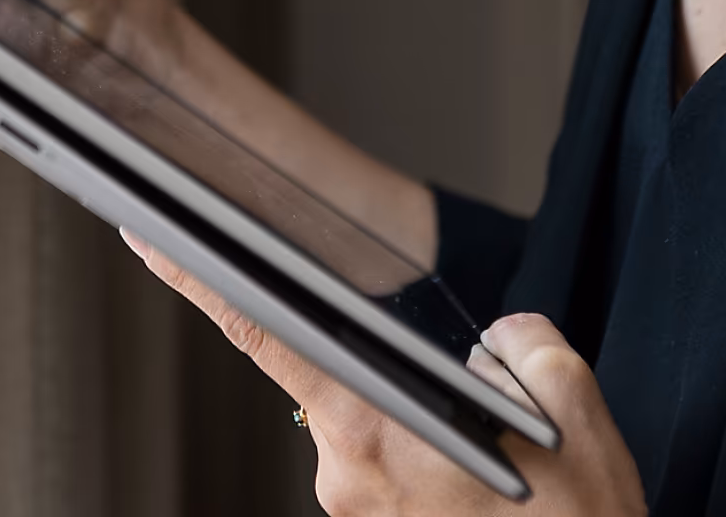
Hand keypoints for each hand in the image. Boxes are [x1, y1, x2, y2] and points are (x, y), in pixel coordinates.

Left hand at [128, 236, 643, 516]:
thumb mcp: (575, 425)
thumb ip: (527, 349)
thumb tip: (501, 337)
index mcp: (373, 429)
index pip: (265, 332)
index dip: (201, 281)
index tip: (150, 237)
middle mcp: (345, 473)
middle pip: (345, 380)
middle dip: (402, 377)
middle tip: (487, 422)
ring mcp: (354, 511)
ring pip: (378, 431)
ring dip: (426, 435)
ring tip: (505, 479)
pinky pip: (394, 475)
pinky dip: (432, 472)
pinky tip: (489, 498)